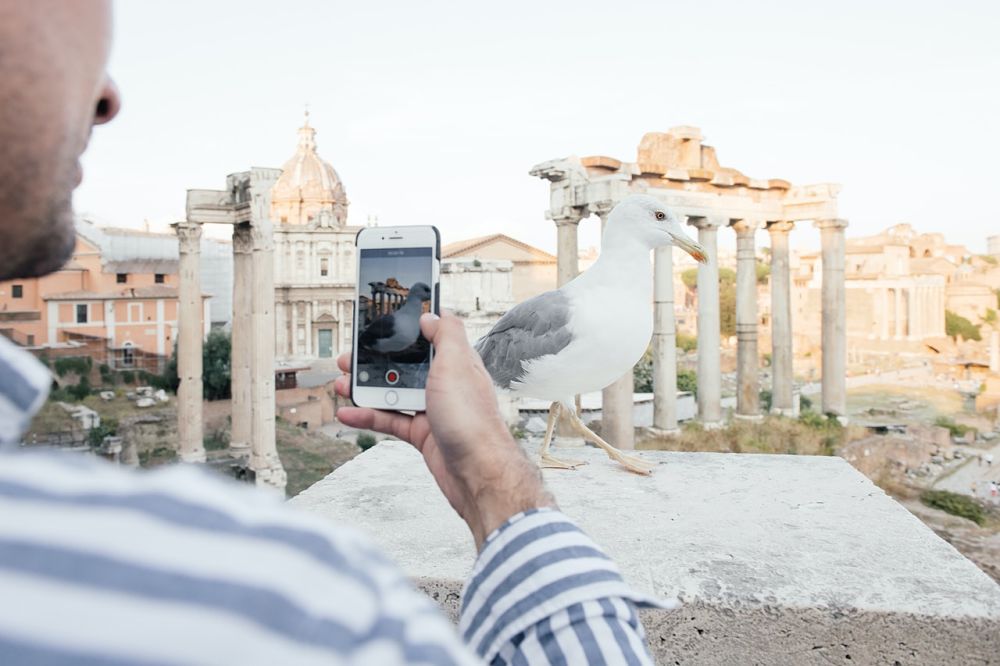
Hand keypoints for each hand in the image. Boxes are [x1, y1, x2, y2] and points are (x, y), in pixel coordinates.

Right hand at [335, 312, 553, 548]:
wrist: (477, 473)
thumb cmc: (473, 421)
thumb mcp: (457, 365)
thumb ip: (446, 336)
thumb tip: (433, 315)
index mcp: (456, 363)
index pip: (429, 337)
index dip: (406, 329)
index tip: (383, 321)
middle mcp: (444, 384)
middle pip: (404, 365)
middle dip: (375, 361)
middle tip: (350, 357)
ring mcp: (433, 410)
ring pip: (393, 393)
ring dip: (366, 388)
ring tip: (343, 384)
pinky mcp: (423, 434)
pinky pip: (390, 420)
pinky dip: (368, 417)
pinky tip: (349, 413)